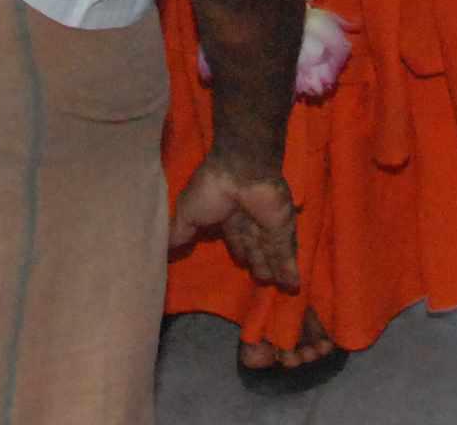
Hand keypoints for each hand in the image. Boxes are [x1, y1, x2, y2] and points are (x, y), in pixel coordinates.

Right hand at [169, 156, 299, 289]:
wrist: (240, 170)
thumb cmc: (210, 189)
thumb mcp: (187, 213)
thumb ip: (179, 234)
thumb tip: (163, 255)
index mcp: (226, 214)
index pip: (234, 238)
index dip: (238, 252)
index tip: (239, 264)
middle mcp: (248, 220)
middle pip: (254, 247)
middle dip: (257, 263)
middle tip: (262, 281)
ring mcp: (267, 224)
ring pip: (270, 253)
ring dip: (274, 269)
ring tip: (280, 288)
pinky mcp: (282, 229)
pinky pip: (286, 253)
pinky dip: (289, 270)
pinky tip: (293, 285)